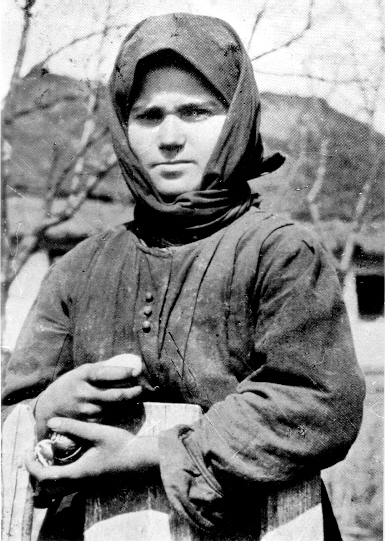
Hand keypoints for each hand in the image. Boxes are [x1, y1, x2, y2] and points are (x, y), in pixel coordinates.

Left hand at [26, 417, 158, 499]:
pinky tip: (67, 456)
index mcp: (77, 473)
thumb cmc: (121, 445)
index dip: (32, 465)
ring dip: (49, 473)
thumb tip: (51, 421)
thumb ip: (74, 427)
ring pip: (58, 487)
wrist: (141, 459)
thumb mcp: (97, 432)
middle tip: (36, 453)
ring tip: (49, 453)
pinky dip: (60, 473)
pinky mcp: (92, 481)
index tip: (28, 451)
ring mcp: (86, 484)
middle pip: (48, 486)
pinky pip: (68, 483)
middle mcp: (79, 483)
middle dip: (37, 471)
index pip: (45, 476)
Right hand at [35, 358, 142, 438]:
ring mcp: (86, 409)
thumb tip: (127, 359)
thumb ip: (102, 367)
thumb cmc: (71, 384)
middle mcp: (84, 393)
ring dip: (129, 402)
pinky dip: (119, 411)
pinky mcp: (88, 422)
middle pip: (115, 395)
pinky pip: (109, 416)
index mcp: (83, 375)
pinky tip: (125, 406)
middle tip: (141, 387)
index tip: (137, 370)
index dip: (124, 373)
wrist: (49, 407)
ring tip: (136, 395)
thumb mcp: (82, 371)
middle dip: (133, 392)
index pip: (107, 373)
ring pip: (115, 407)